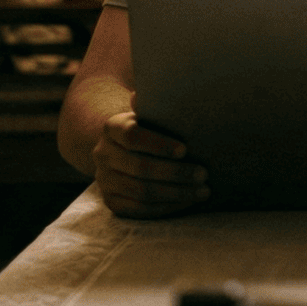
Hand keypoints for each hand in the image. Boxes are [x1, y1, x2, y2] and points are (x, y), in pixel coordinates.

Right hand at [93, 105, 208, 217]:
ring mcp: (104, 179)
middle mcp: (102, 153)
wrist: (123, 148)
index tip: (185, 150)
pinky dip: (166, 208)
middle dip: (175, 173)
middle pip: (140, 167)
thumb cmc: (150, 127)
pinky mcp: (111, 201)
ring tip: (203, 191)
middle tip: (203, 174)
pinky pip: (139, 210)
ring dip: (176, 193)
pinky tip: (187, 202)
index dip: (159, 145)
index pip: (132, 136)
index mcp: (112, 127)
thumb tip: (144, 96)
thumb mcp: (150, 113)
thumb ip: (153, 104)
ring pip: (141, 191)